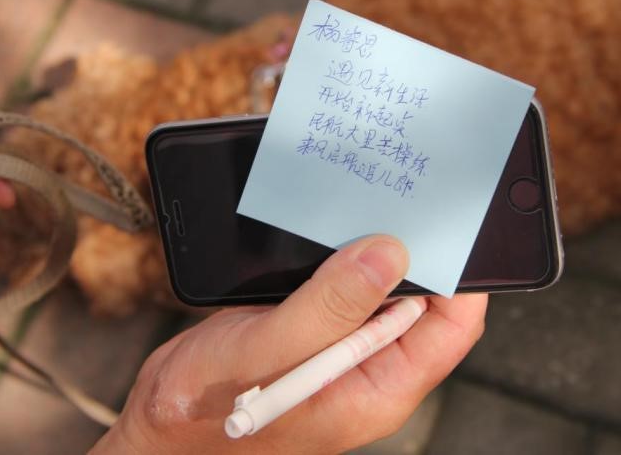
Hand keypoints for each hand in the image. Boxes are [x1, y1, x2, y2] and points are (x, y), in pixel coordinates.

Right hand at [92, 236, 486, 453]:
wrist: (160, 421)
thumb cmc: (206, 411)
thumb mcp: (267, 355)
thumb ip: (329, 308)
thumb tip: (389, 254)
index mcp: (377, 389)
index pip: (451, 328)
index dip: (460, 276)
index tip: (447, 223)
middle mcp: (369, 367)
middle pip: (422, 301)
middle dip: (418, 252)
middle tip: (406, 199)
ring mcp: (341, 345)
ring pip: (380, 287)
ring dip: (375, 249)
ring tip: (370, 203)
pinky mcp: (314, 327)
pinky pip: (342, 284)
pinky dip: (339, 254)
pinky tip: (329, 227)